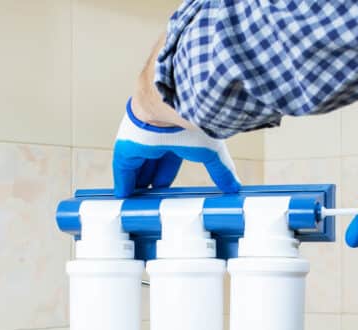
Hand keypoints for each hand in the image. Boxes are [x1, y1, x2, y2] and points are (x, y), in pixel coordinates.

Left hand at [112, 98, 241, 196]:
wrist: (173, 102)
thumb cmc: (193, 118)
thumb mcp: (210, 151)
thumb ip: (220, 170)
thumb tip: (235, 186)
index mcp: (175, 134)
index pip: (169, 158)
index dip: (166, 174)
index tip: (165, 186)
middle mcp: (156, 136)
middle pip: (150, 163)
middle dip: (149, 178)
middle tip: (148, 194)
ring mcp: (140, 139)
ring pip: (136, 165)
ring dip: (136, 182)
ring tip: (136, 199)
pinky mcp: (127, 144)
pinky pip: (123, 167)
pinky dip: (123, 181)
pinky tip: (123, 194)